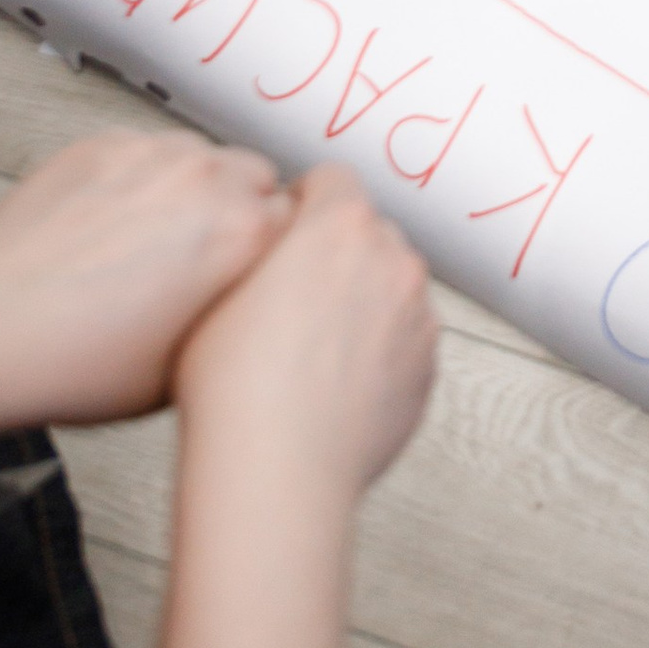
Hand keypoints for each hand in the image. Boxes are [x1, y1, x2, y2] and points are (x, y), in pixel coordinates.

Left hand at [0, 133, 287, 461]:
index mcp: (243, 236)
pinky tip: (110, 226)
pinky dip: (141, 179)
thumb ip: (240, 317)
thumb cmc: (80, 365)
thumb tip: (253, 302)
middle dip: (243, 209)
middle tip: (206, 256)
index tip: (254, 269)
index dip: (276, 248)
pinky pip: (146, 151)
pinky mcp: (100, 144)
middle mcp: (207, 180)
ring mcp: (150, 154)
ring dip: (194, 189)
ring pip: (202, 157)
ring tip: (153, 241)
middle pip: (257, 177)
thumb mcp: (188, 370)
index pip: (298, 218)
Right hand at [173, 167, 435, 513]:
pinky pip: (405, 339)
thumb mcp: (220, 288)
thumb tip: (276, 240)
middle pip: (368, 233)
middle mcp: (391, 260)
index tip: (286, 232)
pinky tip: (334, 382)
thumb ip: (263, 248)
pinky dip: (380, 349)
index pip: (331, 180)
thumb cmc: (233, 384)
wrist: (275, 468)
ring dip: (363, 301)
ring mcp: (418, 315)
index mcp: (338, 226)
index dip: (302, 204)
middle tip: (292, 298)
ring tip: (311, 348)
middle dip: (336, 254)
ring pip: (391, 287)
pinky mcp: (427, 368)